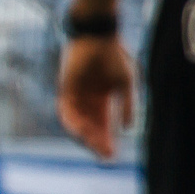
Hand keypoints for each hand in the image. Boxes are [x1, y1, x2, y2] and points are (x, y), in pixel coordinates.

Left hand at [57, 35, 133, 159]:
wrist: (99, 37)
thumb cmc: (114, 56)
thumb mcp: (125, 84)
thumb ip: (126, 105)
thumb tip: (129, 128)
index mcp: (102, 100)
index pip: (103, 126)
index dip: (107, 140)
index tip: (113, 155)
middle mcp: (87, 101)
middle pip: (90, 128)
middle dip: (97, 142)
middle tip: (105, 156)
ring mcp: (75, 96)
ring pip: (77, 122)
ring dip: (86, 135)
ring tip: (94, 146)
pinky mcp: (66, 89)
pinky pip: (66, 110)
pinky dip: (73, 121)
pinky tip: (81, 131)